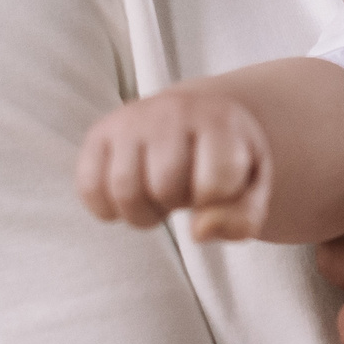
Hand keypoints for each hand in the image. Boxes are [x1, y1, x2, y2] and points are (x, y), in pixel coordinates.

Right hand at [77, 89, 272, 240]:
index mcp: (220, 120)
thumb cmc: (227, 160)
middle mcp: (172, 111)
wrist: (198, 116)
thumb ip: (242, 218)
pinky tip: (132, 198)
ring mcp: (131, 119)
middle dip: (177, 204)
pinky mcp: (100, 132)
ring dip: (143, 213)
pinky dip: (108, 209)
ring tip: (159, 196)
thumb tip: (199, 232)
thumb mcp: (253, 187)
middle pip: (164, 188)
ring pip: (124, 191)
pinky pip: (90, 188)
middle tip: (185, 190)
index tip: (218, 184)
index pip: (214, 184)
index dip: (216, 200)